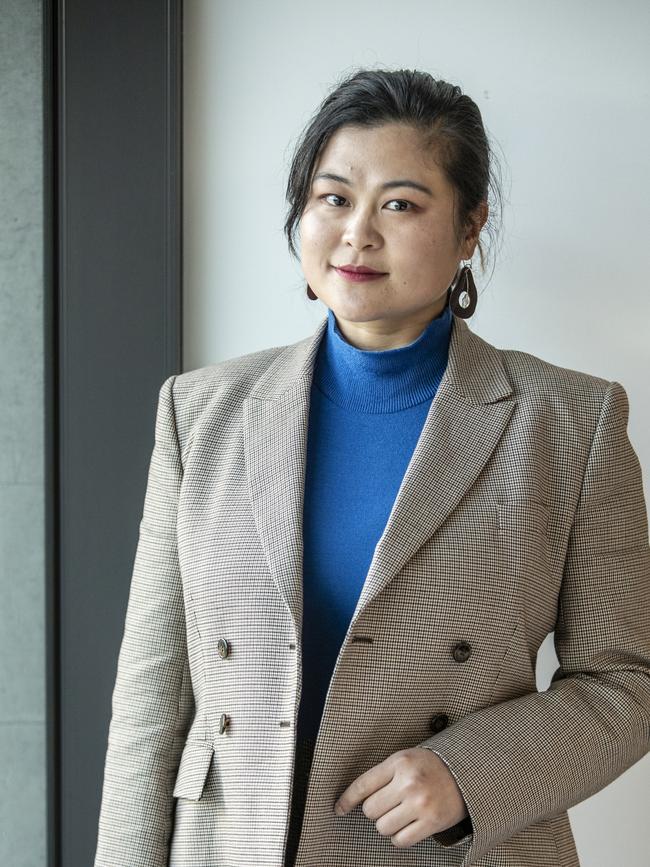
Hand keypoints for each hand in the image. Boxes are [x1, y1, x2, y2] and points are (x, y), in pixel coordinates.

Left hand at [333, 747, 468, 848]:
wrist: (464, 774)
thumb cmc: (429, 767)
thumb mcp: (405, 759)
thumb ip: (382, 774)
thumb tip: (355, 798)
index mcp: (399, 762)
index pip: (363, 784)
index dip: (347, 799)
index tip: (339, 809)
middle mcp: (408, 782)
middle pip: (370, 810)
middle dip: (376, 810)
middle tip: (389, 804)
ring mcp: (420, 803)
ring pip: (383, 827)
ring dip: (388, 825)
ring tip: (401, 813)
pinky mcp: (432, 822)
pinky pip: (400, 840)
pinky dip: (399, 837)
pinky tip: (407, 826)